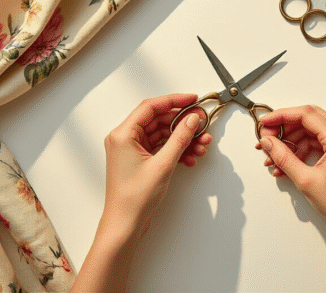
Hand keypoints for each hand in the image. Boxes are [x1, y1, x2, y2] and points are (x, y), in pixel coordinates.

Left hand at [101, 93, 211, 236]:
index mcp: (123, 134)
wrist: (126, 224)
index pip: (151, 107)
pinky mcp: (139, 161)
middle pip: (158, 120)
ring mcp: (132, 150)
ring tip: (201, 145)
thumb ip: (180, 138)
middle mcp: (125, 139)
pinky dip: (176, 150)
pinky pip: (161, 148)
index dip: (174, 101)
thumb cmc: (134, 198)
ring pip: (162, 135)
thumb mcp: (163, 164)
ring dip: (182, 139)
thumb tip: (192, 120)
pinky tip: (191, 157)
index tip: (192, 100)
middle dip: (182, 124)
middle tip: (202, 125)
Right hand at [256, 105, 325, 229]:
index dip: (281, 116)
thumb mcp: (305, 180)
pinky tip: (288, 163)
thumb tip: (267, 142)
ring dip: (292, 141)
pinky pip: (319, 141)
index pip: (306, 115)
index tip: (265, 122)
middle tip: (267, 139)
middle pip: (309, 118)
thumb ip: (283, 157)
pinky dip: (302, 148)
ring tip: (275, 158)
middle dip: (285, 128)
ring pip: (312, 130)